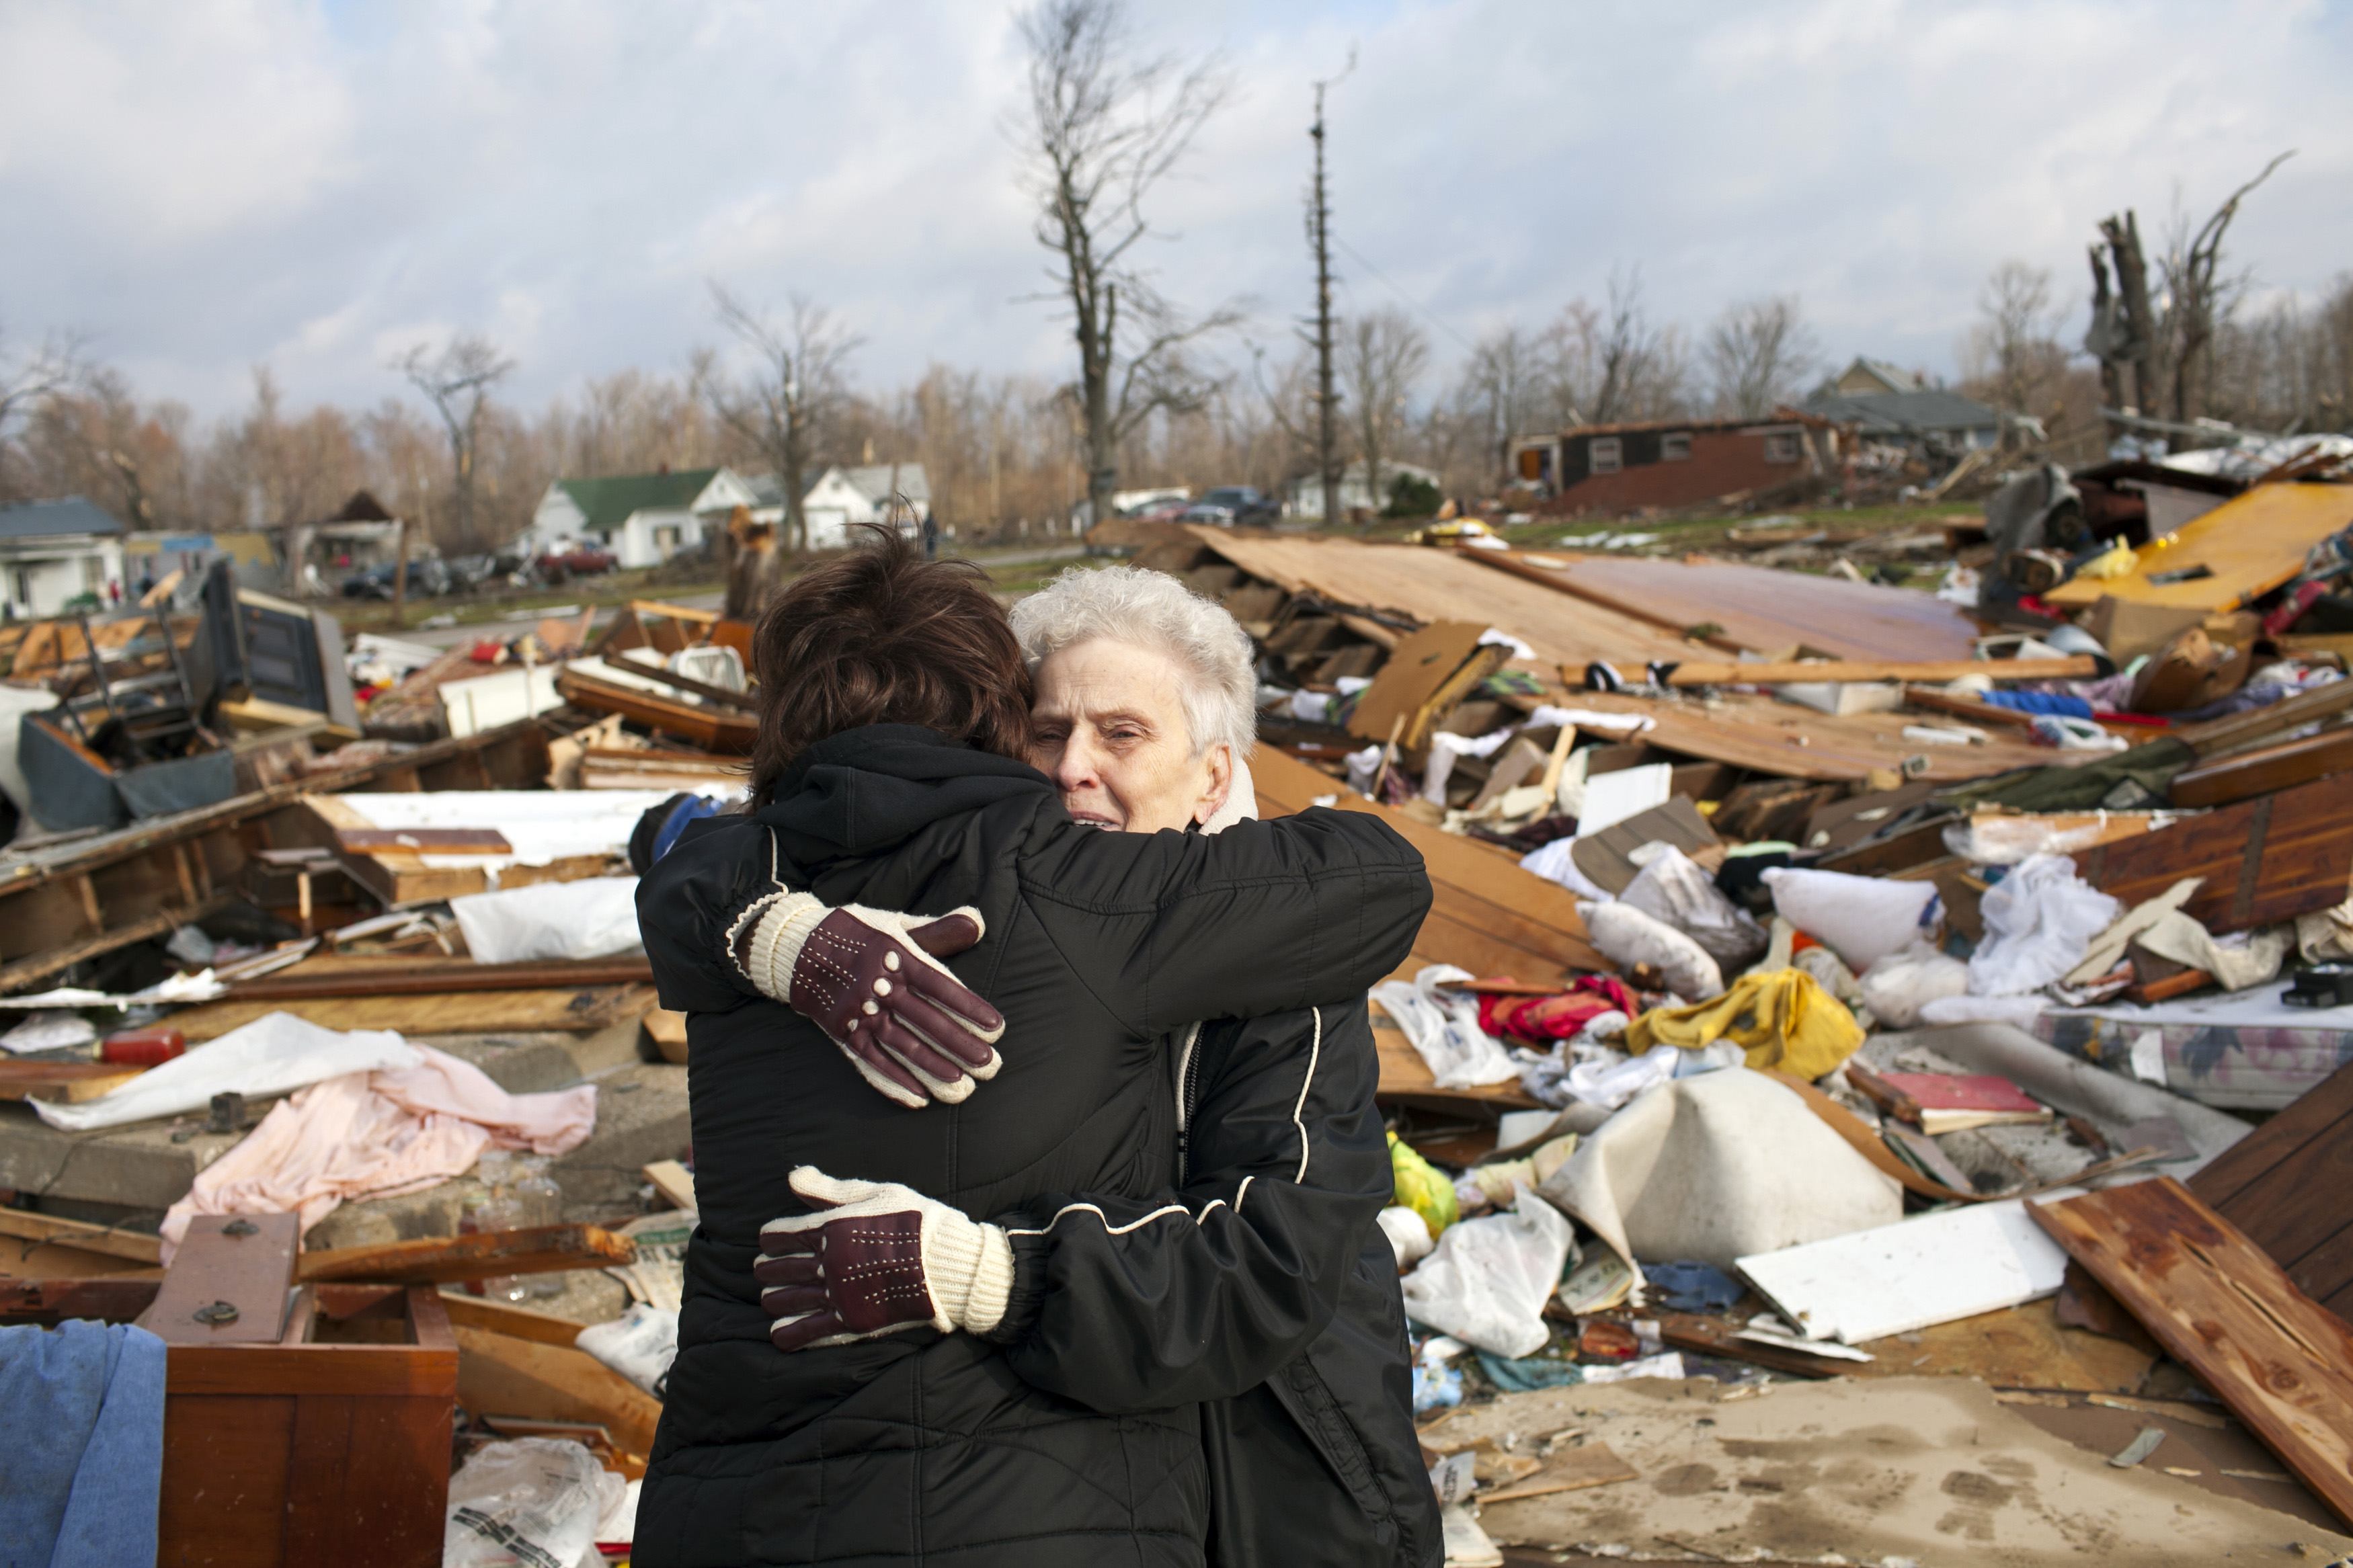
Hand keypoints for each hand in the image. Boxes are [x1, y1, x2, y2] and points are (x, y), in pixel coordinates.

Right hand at [737, 895, 1005, 1107]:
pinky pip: (870, 1062)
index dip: (969, 1007)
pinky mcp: (842, 1033)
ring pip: (901, 1045)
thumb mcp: (897, 923)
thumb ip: (939, 929)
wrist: (797, 946)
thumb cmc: (858, 934)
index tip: (997, 1028)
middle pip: (926, 1020)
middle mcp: (878, 987)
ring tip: (962, 1085)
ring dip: (933, 1067)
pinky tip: (919, 1098)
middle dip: (960, 1045)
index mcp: (896, 956)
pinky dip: (894, 1082)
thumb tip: (979, 920)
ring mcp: (859, 1013)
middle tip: (990, 1065)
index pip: (940, 986)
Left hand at [755, 1167, 1014, 1351]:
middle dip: (767, 1269)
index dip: (770, 1238)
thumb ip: (830, 1189)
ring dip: (774, 1299)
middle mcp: (827, 1263)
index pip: (781, 1236)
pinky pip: (809, 1333)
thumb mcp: (877, 1193)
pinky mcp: (851, 1323)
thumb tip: (792, 1177)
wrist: (952, 1264)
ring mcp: (838, 1296)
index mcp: (831, 1228)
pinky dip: (789, 1335)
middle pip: (778, 1269)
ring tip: (771, 1298)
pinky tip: (779, 1334)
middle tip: (763, 1270)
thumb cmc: (918, 1221)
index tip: (769, 1241)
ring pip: (786, 1301)